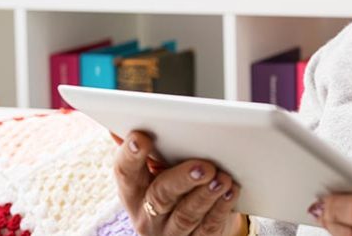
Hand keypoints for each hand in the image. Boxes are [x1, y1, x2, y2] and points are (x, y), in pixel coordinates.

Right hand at [113, 131, 243, 235]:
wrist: (192, 227)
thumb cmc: (174, 187)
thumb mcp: (156, 170)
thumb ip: (147, 150)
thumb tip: (121, 125)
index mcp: (133, 191)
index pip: (125, 172)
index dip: (130, 155)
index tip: (141, 137)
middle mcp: (146, 215)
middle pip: (160, 196)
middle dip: (182, 178)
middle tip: (203, 165)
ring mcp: (170, 232)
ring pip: (186, 215)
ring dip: (206, 195)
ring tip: (222, 178)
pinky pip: (208, 227)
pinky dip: (221, 208)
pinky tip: (230, 192)